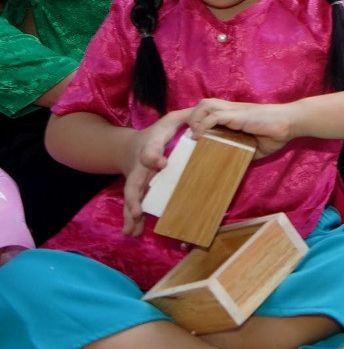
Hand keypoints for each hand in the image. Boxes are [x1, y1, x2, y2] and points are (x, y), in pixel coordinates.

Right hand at [120, 108, 194, 234]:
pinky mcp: (137, 191)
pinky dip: (131, 220)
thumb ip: (189, 116)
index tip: (161, 163)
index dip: (154, 156)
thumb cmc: (158, 133)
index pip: (150, 151)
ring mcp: (137, 181)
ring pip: (131, 199)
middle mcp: (140, 167)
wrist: (130, 147)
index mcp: (150, 147)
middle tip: (137, 210)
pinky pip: (132, 206)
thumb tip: (207, 115)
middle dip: (134, 197)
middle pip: (133, 182)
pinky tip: (133, 233)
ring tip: (132, 231)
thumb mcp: (171, 120)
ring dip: (131, 214)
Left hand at [185, 99, 295, 157]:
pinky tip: (199, 137)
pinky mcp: (238, 115)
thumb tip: (233, 167)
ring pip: (205, 105)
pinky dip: (203, 125)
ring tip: (194, 135)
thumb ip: (243, 152)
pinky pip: (213, 116)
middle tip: (191, 135)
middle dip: (192, 118)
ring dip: (195, 119)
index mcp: (234, 116)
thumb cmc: (277, 134)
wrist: (292, 122)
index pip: (209, 111)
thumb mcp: (255, 148)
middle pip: (203, 104)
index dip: (198, 121)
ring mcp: (234, 111)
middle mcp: (231, 110)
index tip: (193, 137)